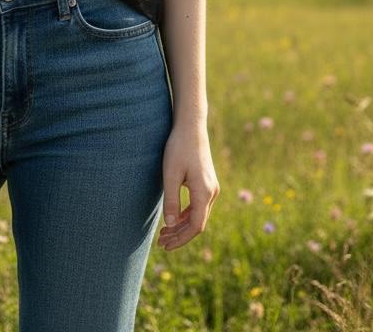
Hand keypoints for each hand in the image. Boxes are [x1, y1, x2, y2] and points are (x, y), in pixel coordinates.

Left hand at [157, 120, 219, 250]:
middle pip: (197, 223)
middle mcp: (211, 193)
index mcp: (204, 193)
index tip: (165, 246)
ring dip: (182, 226)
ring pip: (198, 215)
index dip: (181, 239)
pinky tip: (173, 219)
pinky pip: (198, 206)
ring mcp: (211, 188)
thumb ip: (171, 200)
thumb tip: (169, 226)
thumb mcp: (170, 174)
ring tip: (164, 234)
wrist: (191, 126)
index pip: (195, 226)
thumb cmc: (178, 148)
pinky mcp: (207, 183)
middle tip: (161, 243)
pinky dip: (186, 215)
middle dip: (180, 235)